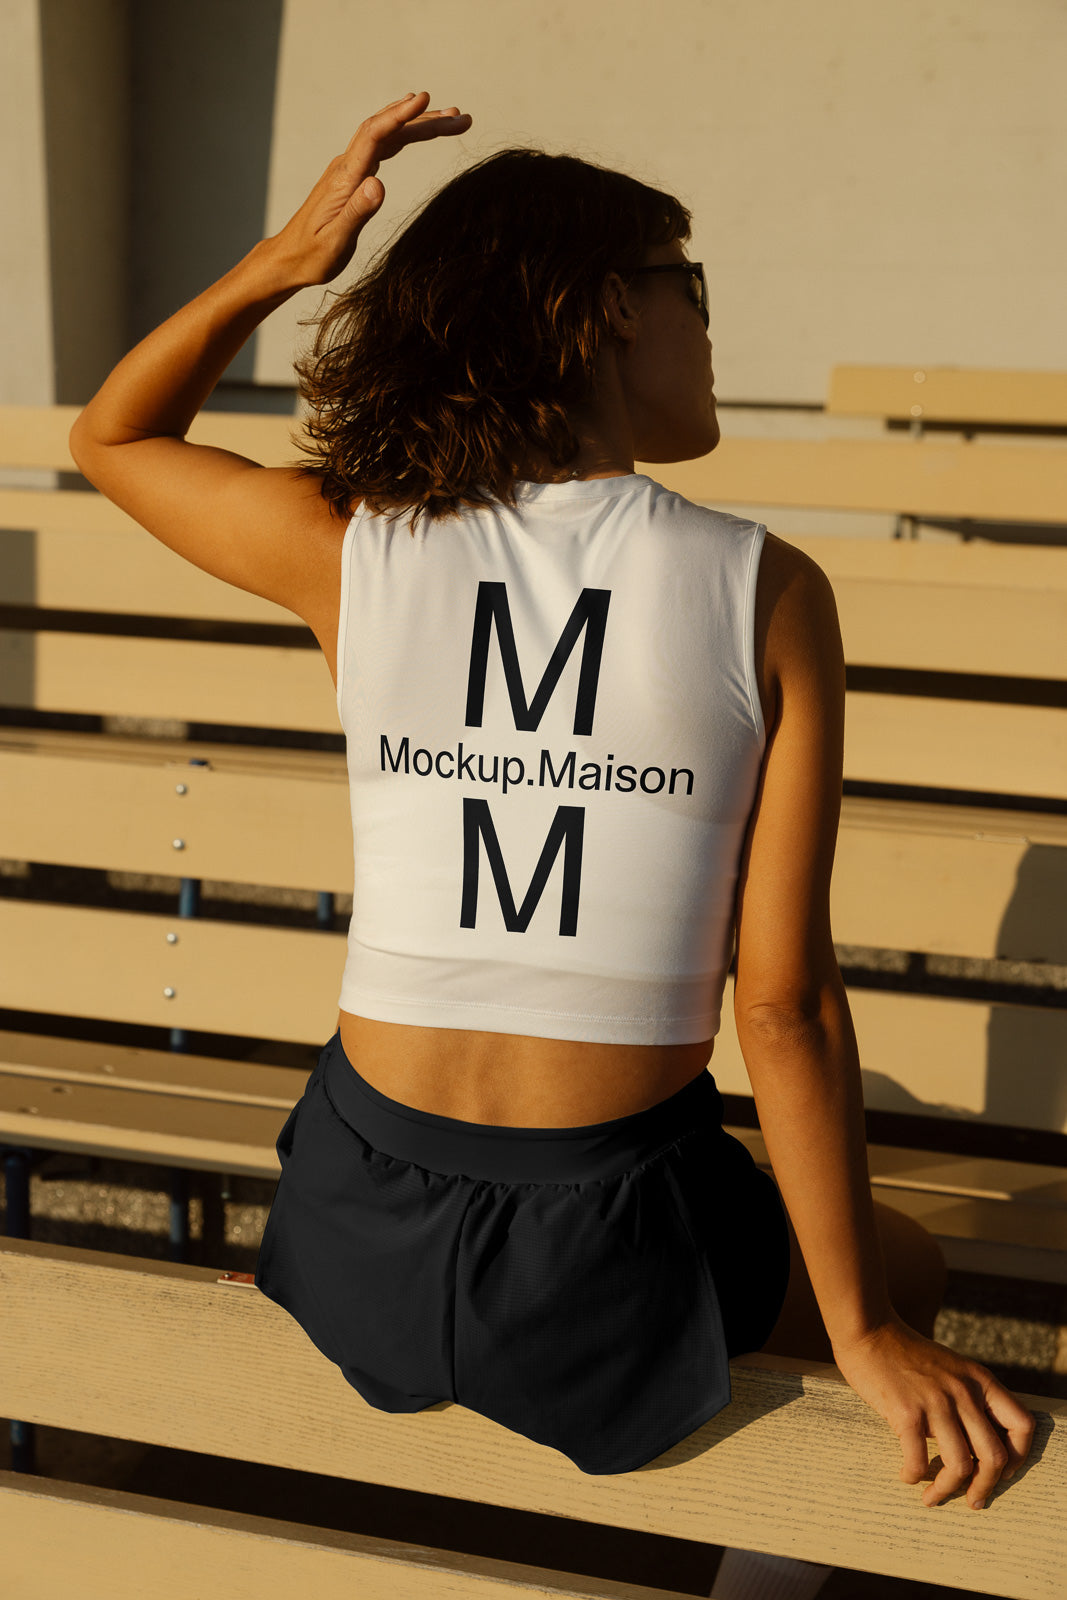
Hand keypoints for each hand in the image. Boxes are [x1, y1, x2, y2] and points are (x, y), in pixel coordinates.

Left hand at [264, 91, 471, 289]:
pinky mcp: (353, 176)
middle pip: (387, 129)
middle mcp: (346, 166)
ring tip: (452, 119)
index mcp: (344, 178)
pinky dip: (405, 134)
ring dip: (419, 125)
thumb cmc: (312, 256)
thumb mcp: (335, 242)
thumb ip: (357, 212)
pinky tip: (418, 129)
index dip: (400, 116)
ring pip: (388, 135)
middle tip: (459, 116)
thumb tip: (379, 183)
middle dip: (424, 119)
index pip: (374, 135)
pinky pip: (383, 145)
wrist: (289, 257)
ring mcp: (350, 168)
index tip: (426, 100)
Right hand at [831, 1311, 1034, 1509]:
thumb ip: (968, 1394)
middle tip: (972, 1501)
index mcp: (979, 1380)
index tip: (1001, 1472)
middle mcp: (963, 1392)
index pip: (1022, 1425)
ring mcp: (936, 1403)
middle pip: (993, 1456)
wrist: (868, 1329)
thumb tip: (977, 1438)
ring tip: (931, 1496)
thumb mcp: (951, 1366)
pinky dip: (914, 1476)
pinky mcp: (906, 1413)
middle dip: (985, 1488)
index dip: (1018, 1456)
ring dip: (946, 1490)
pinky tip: (906, 1475)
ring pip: (960, 1466)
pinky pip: (919, 1461)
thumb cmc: (904, 1351)